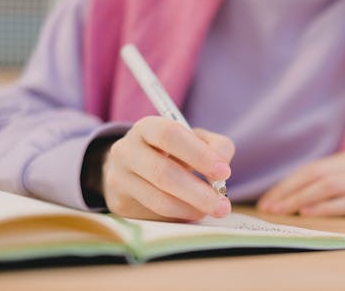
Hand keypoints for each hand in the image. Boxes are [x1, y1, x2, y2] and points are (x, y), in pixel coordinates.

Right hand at [102, 116, 234, 221]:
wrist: (134, 168)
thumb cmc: (173, 151)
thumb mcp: (195, 140)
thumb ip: (217, 146)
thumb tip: (222, 170)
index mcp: (146, 128)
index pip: (169, 135)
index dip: (198, 154)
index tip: (224, 172)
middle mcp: (126, 151)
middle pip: (162, 172)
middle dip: (198, 191)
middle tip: (223, 204)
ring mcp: (120, 179)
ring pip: (159, 199)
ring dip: (192, 208)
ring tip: (213, 210)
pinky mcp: (121, 204)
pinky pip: (155, 215)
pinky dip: (180, 216)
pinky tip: (194, 213)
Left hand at [257, 149, 344, 215]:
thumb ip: (335, 177)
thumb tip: (301, 193)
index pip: (310, 170)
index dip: (287, 184)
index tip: (268, 198)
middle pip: (315, 176)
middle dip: (288, 192)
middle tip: (268, 207)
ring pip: (330, 186)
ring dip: (302, 198)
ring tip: (283, 210)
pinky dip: (329, 206)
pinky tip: (311, 213)